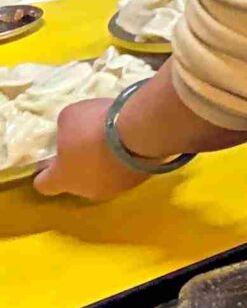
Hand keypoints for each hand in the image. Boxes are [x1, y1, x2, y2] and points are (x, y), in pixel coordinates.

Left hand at [32, 98, 150, 202]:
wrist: (140, 132)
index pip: (44, 185)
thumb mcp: (69, 117)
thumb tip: (72, 134)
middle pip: (77, 183)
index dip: (46, 172)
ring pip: (104, 179)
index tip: (53, 159)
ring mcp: (115, 188)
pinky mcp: (139, 182)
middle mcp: (87, 190)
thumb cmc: (95, 127)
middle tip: (87, 146)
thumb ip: (65, 130)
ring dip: (105, 165)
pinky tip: (132, 144)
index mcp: (62, 178)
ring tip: (114, 144)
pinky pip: (126, 173)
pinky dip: (126, 162)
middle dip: (79, 167)